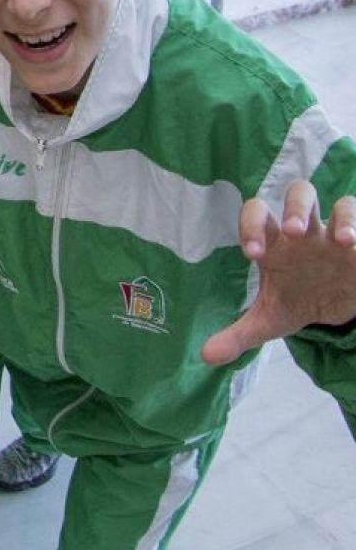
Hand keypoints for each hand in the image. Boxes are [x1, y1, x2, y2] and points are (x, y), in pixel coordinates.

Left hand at [202, 181, 355, 365]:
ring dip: (343, 218)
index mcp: (277, 242)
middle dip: (296, 207)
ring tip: (342, 240)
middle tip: (296, 232)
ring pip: (343, 204)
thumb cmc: (299, 302)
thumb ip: (238, 335)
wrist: (337, 311)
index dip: (252, 226)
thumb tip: (206, 357)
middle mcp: (307, 232)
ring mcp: (338, 236)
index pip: (258, 215)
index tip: (252, 253)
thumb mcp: (270, 320)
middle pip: (299, 193)